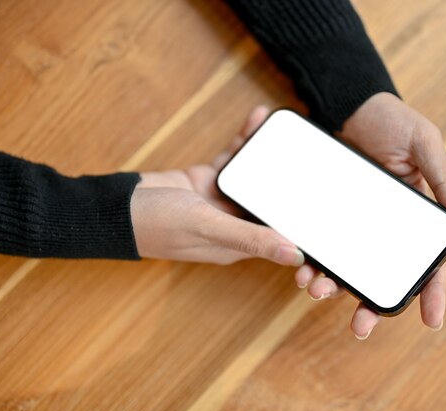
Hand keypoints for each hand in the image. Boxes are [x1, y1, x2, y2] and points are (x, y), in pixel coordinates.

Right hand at [130, 106, 303, 266]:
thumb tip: (296, 254)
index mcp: (239, 244)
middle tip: (314, 155)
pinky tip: (257, 121)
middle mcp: (234, 223)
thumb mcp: (209, 228)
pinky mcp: (209, 180)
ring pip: (255, 175)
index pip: (281, 234)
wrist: (117, 206)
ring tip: (286, 130)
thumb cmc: (158, 225)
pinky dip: (244, 142)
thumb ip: (251, 238)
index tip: (328, 204)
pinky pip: (234, 160)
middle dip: (291, 179)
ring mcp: (221, 201)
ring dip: (269, 154)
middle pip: (271, 200)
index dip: (304, 222)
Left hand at [294, 92, 445, 338]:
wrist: (349, 105)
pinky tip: (300, 266)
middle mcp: (384, 225)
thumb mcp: (425, 145)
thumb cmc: (394, 121)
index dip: (431, 292)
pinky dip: (311, 256)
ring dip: (333, 283)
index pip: (427, 260)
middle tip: (360, 328)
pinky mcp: (329, 212)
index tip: (431, 322)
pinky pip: (321, 240)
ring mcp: (355, 221)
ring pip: (346, 262)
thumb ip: (445, 182)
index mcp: (415, 214)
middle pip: (380, 273)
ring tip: (316, 291)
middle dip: (370, 304)